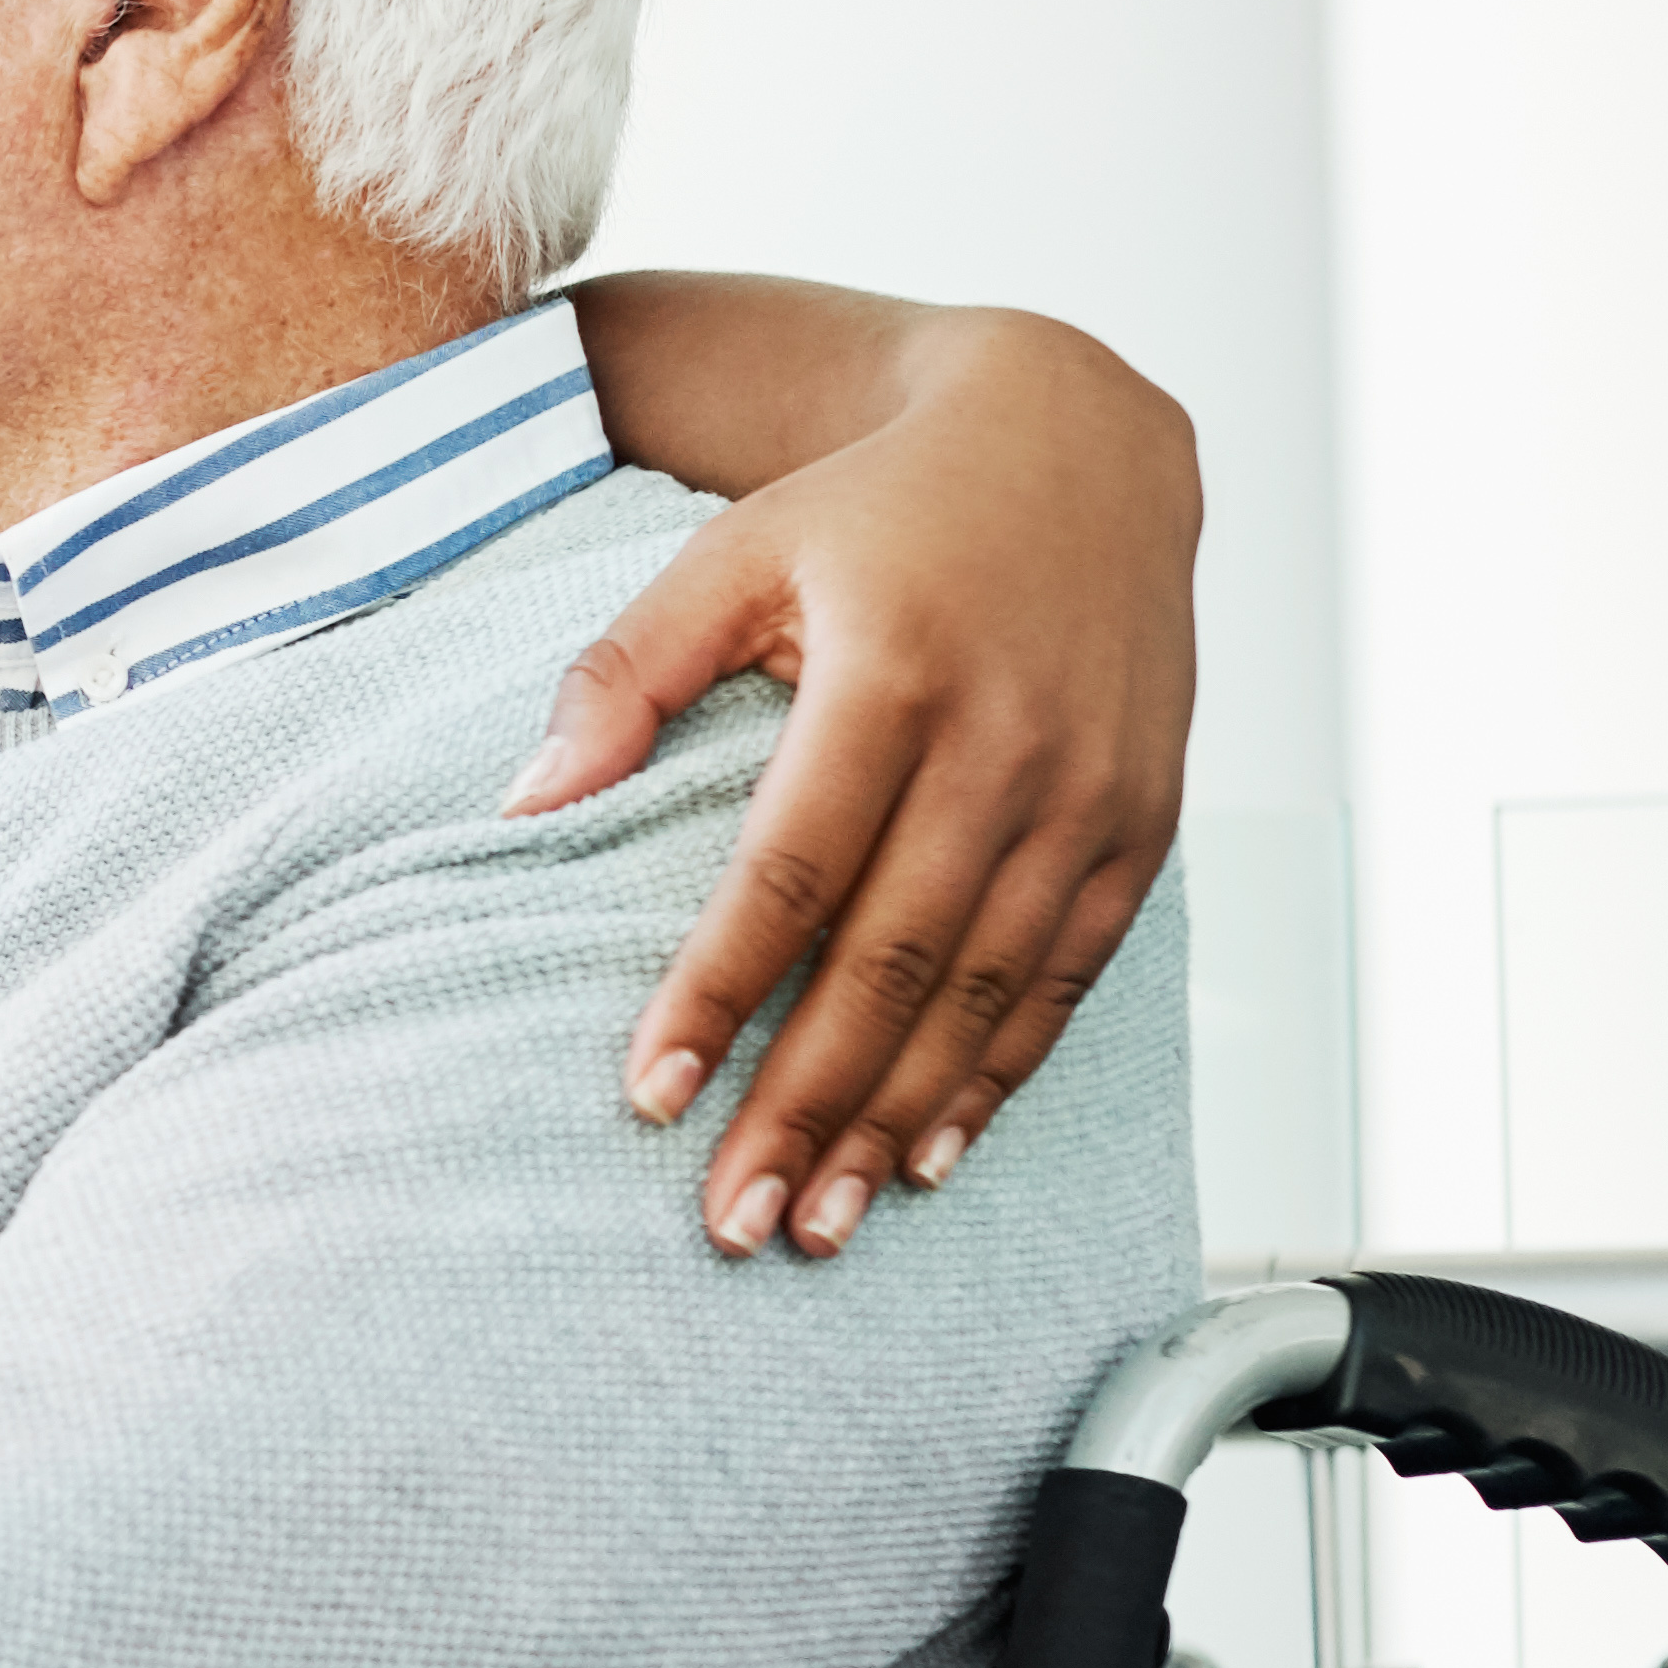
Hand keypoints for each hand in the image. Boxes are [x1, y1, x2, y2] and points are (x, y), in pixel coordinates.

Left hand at [508, 316, 1195, 1260]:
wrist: (1079, 446)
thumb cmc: (874, 508)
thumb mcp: (731, 551)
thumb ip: (624, 673)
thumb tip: (525, 802)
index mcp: (895, 671)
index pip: (792, 869)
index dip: (720, 994)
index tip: (650, 1098)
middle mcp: (1010, 741)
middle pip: (893, 958)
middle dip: (807, 1103)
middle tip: (734, 1216)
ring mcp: (1091, 790)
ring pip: (986, 992)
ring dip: (897, 1119)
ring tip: (817, 1221)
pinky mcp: (1142, 822)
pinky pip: (1065, 977)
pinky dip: (999, 1075)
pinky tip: (928, 1154)